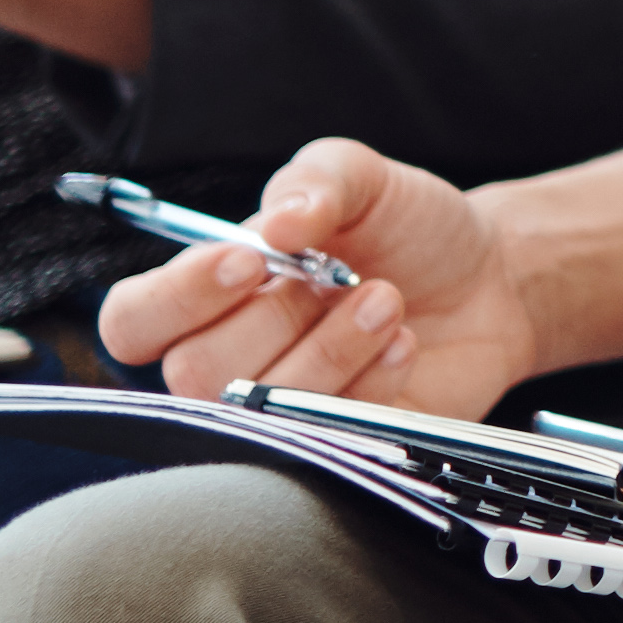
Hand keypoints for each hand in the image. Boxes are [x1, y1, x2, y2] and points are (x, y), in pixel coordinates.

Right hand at [98, 141, 535, 415]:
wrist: (488, 281)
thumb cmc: (407, 227)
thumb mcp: (364, 177)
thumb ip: (315, 181)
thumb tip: (280, 222)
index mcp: (207, 292)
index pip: (133, 321)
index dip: (178, 298)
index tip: (250, 262)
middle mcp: (229, 357)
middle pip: (194, 371)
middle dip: (276, 319)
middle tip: (338, 278)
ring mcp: (277, 409)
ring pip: (260, 409)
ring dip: (329, 350)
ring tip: (385, 300)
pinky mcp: (333, 445)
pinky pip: (326, 434)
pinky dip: (371, 382)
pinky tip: (401, 342)